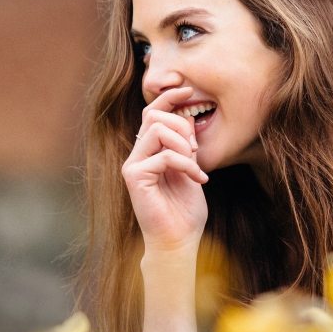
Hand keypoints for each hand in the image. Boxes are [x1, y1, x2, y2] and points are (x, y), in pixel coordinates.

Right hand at [121, 86, 208, 254]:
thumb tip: (189, 116)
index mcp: (148, 152)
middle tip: (195, 150)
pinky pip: (164, 155)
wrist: (179, 241)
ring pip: (158, 130)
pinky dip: (186, 164)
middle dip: (181, 125)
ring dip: (184, 145)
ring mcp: (133, 165)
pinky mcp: (134, 177)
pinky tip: (199, 179)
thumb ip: (186, 146)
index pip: (151, 113)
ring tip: (195, 166)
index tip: (188, 90)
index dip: (168, 98)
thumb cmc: (185, 212)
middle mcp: (136, 156)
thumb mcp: (191, 171)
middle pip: (153, 115)